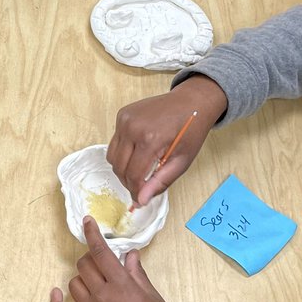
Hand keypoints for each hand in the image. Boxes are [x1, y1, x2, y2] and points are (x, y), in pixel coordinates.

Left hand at [50, 216, 173, 301]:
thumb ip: (137, 273)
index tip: (87, 221)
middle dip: (90, 260)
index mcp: (121, 284)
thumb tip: (129, 254)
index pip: (101, 252)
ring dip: (80, 279)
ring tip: (91, 283)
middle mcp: (102, 296)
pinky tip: (57, 294)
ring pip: (74, 285)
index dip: (92, 234)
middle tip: (100, 264)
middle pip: (84, 266)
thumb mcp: (152, 295)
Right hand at [107, 76, 226, 205]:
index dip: (136, 191)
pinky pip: (115, 141)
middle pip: (119, 167)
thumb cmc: (190, 131)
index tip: (140, 200)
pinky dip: (123, 151)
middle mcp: (132, 128)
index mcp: (150, 140)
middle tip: (141, 187)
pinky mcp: (121, 115)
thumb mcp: (181, 161)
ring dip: (123, 168)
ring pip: (112, 155)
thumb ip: (160, 182)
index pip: (134, 175)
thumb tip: (140, 200)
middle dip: (128, 182)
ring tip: (139, 169)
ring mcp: (124, 119)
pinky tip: (139, 150)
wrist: (190, 102)